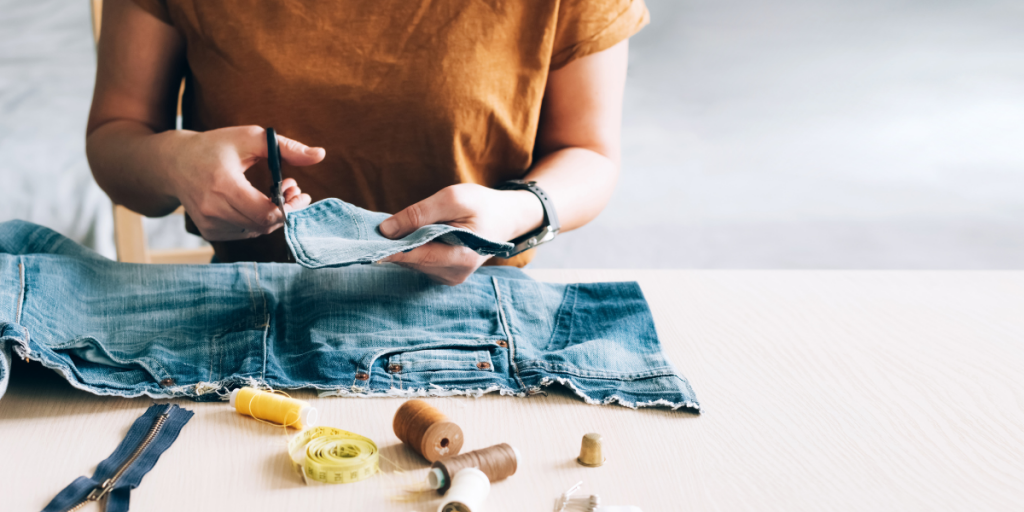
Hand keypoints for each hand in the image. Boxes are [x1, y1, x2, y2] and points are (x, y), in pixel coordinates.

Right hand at [165, 126, 323, 240]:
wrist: (174, 164)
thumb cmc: (215, 147)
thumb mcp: (249, 138)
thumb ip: (286, 147)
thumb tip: (320, 155)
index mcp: (223, 185)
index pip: (266, 213)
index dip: (289, 208)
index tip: (300, 192)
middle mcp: (213, 208)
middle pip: (264, 224)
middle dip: (286, 209)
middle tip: (293, 190)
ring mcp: (209, 223)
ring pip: (256, 231)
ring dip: (273, 215)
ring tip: (275, 192)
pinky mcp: (209, 231)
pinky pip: (245, 233)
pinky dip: (257, 221)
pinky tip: (257, 202)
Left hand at [378, 183, 543, 284]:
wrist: (504, 218)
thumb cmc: (481, 204)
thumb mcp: (452, 198)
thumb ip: (420, 213)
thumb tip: (386, 230)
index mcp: (462, 258)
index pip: (417, 256)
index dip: (390, 250)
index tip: (365, 245)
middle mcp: (455, 274)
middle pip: (412, 261)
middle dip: (394, 244)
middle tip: (375, 229)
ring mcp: (449, 278)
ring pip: (412, 263)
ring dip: (401, 246)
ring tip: (395, 229)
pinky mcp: (443, 275)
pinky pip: (418, 263)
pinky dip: (410, 249)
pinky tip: (410, 237)